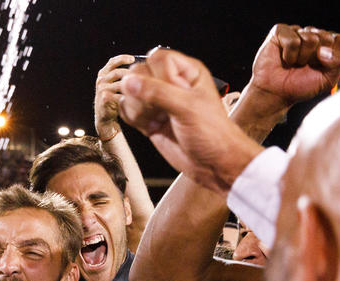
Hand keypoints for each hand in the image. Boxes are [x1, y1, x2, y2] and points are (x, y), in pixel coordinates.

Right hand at [95, 55, 136, 138]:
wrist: (104, 117)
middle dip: (130, 74)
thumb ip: (122, 75)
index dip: (122, 59)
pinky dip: (128, 97)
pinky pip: (119, 95)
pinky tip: (136, 98)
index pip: (112, 62)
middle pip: (117, 73)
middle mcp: (101, 80)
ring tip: (141, 89)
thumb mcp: (115, 84)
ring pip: (120, 84)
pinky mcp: (104, 99)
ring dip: (131, 86)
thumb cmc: (114, 99)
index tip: (132, 59)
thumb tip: (141, 66)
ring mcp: (101, 90)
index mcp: (103, 74)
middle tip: (142, 77)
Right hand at [120, 49, 264, 194]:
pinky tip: (151, 128)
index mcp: (186, 71)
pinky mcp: (149, 118)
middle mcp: (170, 82)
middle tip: (161, 111)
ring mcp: (157, 101)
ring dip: (139, 109)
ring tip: (158, 121)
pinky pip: (127, 109)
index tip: (169, 94)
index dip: (157, 75)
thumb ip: (157, 92)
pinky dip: (134, 119)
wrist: (212, 164)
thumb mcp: (187, 108)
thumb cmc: (211, 133)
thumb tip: (129, 82)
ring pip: (129, 92)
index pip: (157, 58)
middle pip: (138, 73)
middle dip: (143, 95)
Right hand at [246, 25, 339, 113]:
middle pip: (327, 38)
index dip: (332, 57)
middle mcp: (312, 34)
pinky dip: (289, 55)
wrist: (275, 94)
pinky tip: (283, 59)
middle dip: (316, 58)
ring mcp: (296, 32)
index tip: (320, 67)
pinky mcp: (280, 32)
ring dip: (301, 58)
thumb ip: (338, 63)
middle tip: (304, 66)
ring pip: (310, 38)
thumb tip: (324, 50)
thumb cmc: (299, 86)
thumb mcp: (327, 80)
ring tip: (293, 64)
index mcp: (326, 44)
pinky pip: (293, 40)